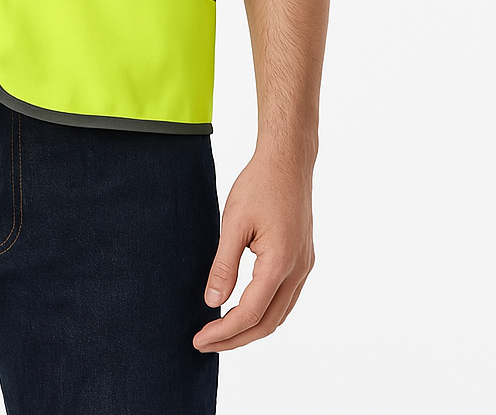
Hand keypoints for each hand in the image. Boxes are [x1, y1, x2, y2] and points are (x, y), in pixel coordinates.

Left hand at [193, 149, 314, 351]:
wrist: (288, 161)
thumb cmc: (259, 185)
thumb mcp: (234, 223)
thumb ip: (224, 265)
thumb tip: (212, 302)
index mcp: (280, 263)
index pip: (250, 313)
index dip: (224, 331)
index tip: (199, 339)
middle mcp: (298, 271)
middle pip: (268, 323)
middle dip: (236, 338)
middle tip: (205, 343)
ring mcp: (305, 266)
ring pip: (280, 314)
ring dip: (252, 328)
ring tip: (221, 332)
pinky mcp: (304, 258)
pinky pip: (286, 298)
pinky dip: (265, 312)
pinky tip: (246, 309)